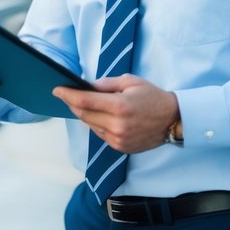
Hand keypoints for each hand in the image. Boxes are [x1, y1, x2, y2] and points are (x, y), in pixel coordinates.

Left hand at [54, 74, 178, 152]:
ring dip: (85, 115)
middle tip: (67, 95)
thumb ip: (106, 84)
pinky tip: (102, 116)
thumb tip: (87, 86)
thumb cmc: (152, 97)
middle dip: (73, 104)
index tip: (56, 90)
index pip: (85, 101)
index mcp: (120, 106)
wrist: (172, 120)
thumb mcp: (130, 82)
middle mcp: (117, 125)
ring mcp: (118, 139)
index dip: (68, 95)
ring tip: (85, 104)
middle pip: (84, 115)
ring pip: (91, 126)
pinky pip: (100, 135)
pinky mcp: (120, 147)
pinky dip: (97, 125)